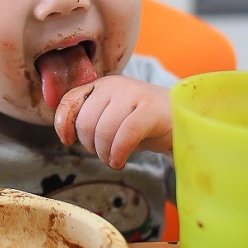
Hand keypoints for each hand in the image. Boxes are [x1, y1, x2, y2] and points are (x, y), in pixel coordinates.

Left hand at [53, 75, 171, 169]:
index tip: (68, 141)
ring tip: (114, 159)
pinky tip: (120, 161)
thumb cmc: (143, 124)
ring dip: (105, 154)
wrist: (183, 121)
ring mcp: (134, 94)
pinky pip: (125, 135)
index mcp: (101, 86)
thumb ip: (90, 121)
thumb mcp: (111, 119)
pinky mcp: (150, 109)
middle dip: (90, 145)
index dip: (63, 124)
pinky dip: (118, 154)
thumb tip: (66, 134)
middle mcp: (115, 85)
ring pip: (103, 130)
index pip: (69, 100)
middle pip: (85, 121)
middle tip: (104, 154)